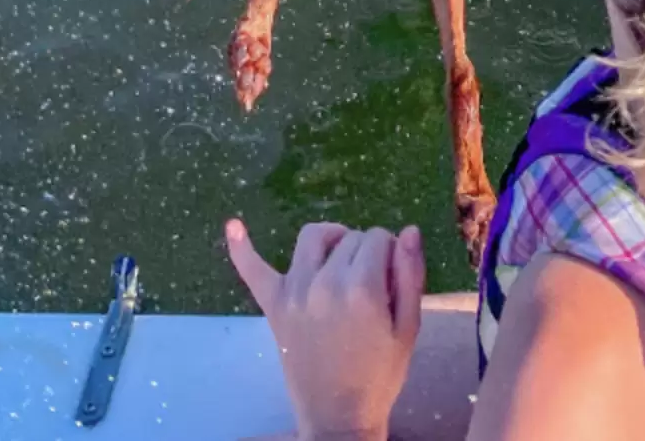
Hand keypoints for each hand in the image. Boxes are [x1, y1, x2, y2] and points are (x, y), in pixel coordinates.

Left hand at [226, 219, 425, 440]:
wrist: (339, 418)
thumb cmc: (380, 374)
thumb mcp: (408, 328)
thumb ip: (411, 275)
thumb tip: (409, 230)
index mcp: (363, 289)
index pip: (379, 238)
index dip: (390, 253)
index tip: (392, 278)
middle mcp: (325, 283)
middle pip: (350, 238)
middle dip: (366, 251)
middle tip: (372, 284)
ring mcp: (295, 293)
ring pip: (313, 237)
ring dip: (331, 238)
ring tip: (341, 256)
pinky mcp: (274, 306)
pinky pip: (253, 271)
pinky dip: (242, 248)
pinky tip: (234, 225)